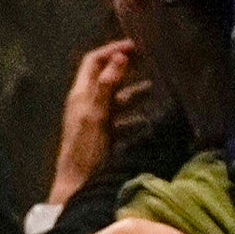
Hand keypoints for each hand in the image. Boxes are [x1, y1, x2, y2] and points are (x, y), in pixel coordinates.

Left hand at [50, 40, 139, 203]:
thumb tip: (119, 56)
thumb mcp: (96, 116)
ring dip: (136, 92)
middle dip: (127, 67)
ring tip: (157, 90)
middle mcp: (86, 103)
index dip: (113, 49)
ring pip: (117, 98)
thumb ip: (106, 86)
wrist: (77, 187)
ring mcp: (95, 120)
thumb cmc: (85, 152)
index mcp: (80, 94)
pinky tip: (151, 120)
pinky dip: (136, 115)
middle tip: (151, 61)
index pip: (94, 61)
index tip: (137, 46)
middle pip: (106, 76)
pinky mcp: (103, 136)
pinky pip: (122, 119)